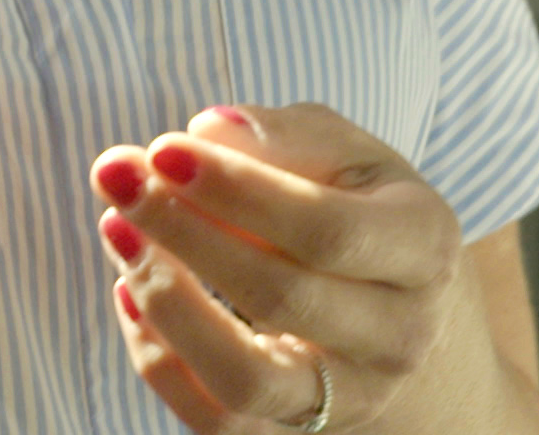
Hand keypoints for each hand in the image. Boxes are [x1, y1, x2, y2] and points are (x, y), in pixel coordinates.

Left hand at [92, 106, 509, 432]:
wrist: (404, 313)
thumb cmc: (358, 210)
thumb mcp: (346, 154)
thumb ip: (285, 136)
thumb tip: (211, 132)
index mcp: (423, 247)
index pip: (326, 228)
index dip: (235, 190)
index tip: (160, 150)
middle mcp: (400, 334)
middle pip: (282, 297)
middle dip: (183, 232)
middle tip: (115, 177)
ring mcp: (353, 396)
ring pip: (246, 380)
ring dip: (165, 303)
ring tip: (117, 232)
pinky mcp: (298, 433)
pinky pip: (216, 419)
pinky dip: (160, 360)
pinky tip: (128, 291)